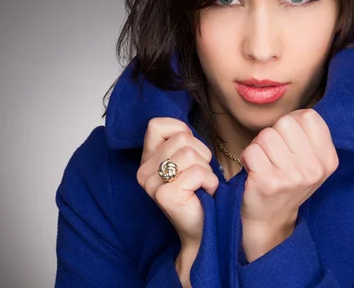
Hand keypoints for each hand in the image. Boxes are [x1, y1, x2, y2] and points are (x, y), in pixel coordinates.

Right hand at [136, 117, 218, 245]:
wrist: (204, 229)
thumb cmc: (199, 191)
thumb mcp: (187, 158)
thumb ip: (180, 140)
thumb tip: (184, 129)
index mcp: (146, 159)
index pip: (156, 125)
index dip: (180, 130)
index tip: (190, 150)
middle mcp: (143, 171)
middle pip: (181, 138)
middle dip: (201, 153)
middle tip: (199, 175)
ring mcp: (151, 184)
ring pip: (190, 153)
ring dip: (206, 169)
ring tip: (201, 185)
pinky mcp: (164, 195)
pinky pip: (197, 172)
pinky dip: (210, 182)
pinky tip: (204, 194)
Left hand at [239, 109, 338, 255]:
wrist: (271, 219)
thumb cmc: (287, 181)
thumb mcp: (310, 161)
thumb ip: (308, 135)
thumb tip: (297, 112)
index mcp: (328, 159)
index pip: (309, 116)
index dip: (293, 122)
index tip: (289, 141)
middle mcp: (314, 168)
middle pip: (285, 123)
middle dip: (274, 134)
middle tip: (275, 155)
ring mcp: (292, 177)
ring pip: (266, 135)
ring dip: (259, 146)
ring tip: (265, 163)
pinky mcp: (268, 182)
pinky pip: (251, 150)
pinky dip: (248, 157)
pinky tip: (255, 171)